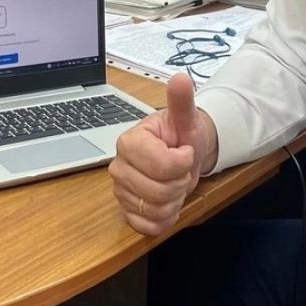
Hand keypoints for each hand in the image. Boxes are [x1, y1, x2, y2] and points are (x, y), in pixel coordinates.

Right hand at [109, 73, 216, 235]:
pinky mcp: (126, 211)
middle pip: (159, 192)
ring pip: (155, 211)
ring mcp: (120, 191)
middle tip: (180, 170)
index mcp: (129, 142)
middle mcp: (119, 167)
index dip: (183, 163)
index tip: (184, 151)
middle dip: (180, 183)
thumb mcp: (186, 118)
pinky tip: (167, 201)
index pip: (163, 166)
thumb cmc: (181, 136)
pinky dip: (165, 218)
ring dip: (174, 201)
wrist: (182, 154)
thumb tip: (180, 78)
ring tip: (173, 183)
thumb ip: (181, 100)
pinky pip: (149, 227)